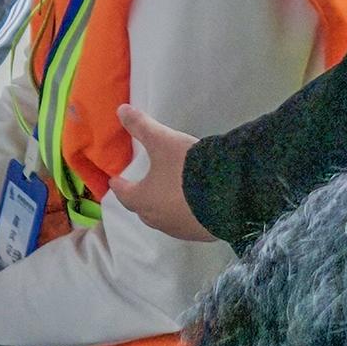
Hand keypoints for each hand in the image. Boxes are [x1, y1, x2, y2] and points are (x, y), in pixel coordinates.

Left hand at [107, 105, 216, 242]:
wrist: (230, 196)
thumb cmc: (186, 169)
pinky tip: (191, 207)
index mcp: (144, 200)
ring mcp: (182, 230)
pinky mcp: (203, 235)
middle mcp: (159, 220)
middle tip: (139, 188)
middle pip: (143, 211)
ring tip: (166, 197)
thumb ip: (141, 126)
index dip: (119, 186)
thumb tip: (121, 110)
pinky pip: (187, 225)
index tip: (115, 181)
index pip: (124, 194)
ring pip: (164, 220)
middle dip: (139, 199)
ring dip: (162, 209)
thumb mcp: (162, 141)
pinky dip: (183, 216)